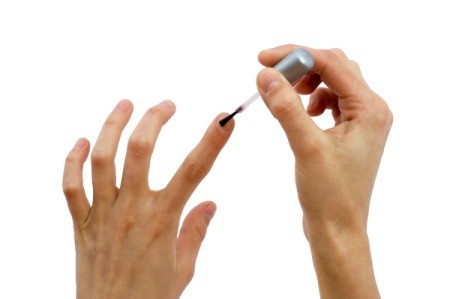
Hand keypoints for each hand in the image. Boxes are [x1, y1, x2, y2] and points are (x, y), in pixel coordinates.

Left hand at [62, 100, 233, 298]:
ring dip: (112, 127)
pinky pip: (70, 187)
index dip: (212, 141)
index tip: (225, 119)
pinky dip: (72, 161)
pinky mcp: (81, 224)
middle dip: (155, 119)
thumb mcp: (183, 268)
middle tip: (167, 105)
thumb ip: (195, 232)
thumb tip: (209, 204)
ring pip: (102, 159)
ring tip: (125, 105)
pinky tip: (82, 142)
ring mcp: (103, 215)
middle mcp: (132, 210)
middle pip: (141, 151)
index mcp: (163, 220)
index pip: (194, 170)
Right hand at [257, 45, 392, 297]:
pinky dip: (311, 99)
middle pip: (335, 68)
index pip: (332, 63)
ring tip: (287, 97)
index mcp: (370, 110)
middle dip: (302, 66)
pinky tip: (302, 114)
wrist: (337, 229)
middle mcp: (370, 111)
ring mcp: (361, 122)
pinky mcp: (349, 132)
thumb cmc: (329, 195)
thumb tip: (266, 75)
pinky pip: (331, 101)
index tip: (264, 58)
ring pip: (333, 83)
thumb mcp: (306, 147)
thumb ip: (286, 108)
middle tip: (272, 75)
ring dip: (307, 83)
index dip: (296, 54)